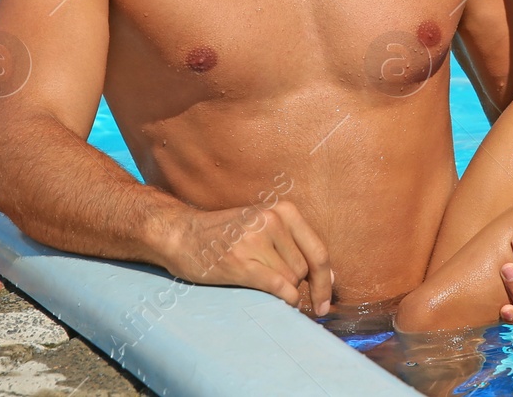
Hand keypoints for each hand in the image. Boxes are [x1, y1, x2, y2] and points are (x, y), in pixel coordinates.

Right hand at [160, 200, 333, 315]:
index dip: (326, 281)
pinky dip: (286, 299)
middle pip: (304, 269)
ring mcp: (256, 241)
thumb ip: (296, 245)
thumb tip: (330, 277)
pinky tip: (282, 302)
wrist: (182, 234)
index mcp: (283, 210)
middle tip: (275, 282)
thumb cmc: (226, 235)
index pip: (318, 251)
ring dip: (283, 289)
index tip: (325, 302)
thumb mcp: (264, 226)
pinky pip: (278, 287)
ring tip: (258, 278)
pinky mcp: (241, 262)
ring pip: (291, 280)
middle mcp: (273, 221)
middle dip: (296, 283)